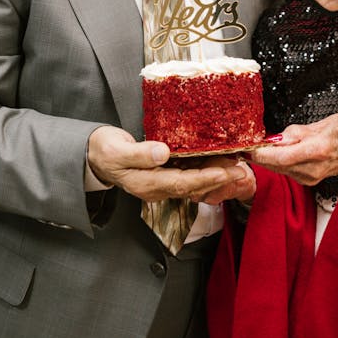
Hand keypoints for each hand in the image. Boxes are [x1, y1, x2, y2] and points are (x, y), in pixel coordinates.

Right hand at [87, 126, 248, 201]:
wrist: (95, 155)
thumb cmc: (104, 151)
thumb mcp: (116, 150)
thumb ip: (139, 153)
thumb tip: (162, 153)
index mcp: (146, 184)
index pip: (180, 183)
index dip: (204, 178)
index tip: (224, 172)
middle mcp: (158, 187)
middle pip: (193, 186)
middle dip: (218, 180)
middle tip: (242, 170)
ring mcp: (162, 182)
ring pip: (195, 182)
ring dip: (217, 176)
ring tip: (239, 166)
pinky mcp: (166, 174)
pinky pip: (191, 175)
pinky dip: (207, 170)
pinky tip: (222, 161)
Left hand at [249, 115, 337, 185]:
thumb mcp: (324, 122)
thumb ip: (298, 130)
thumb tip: (278, 138)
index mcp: (317, 149)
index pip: (282, 157)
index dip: (262, 154)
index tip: (249, 147)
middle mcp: (312, 167)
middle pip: (277, 166)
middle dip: (260, 156)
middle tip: (247, 146)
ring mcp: (310, 177)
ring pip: (279, 169)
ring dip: (267, 159)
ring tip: (262, 147)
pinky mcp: (307, 180)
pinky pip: (285, 171)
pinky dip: (277, 162)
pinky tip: (277, 153)